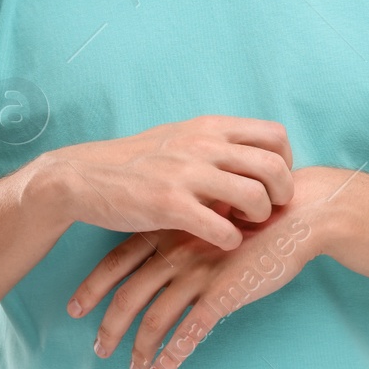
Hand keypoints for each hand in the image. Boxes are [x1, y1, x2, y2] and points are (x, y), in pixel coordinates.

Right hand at [40, 116, 294, 250]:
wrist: (84, 176)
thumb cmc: (135, 162)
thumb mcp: (179, 138)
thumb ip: (216, 145)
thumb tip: (252, 158)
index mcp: (209, 126)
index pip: (275, 134)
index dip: (284, 162)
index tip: (271, 183)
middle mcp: (203, 144)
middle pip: (274, 166)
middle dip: (282, 194)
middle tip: (268, 210)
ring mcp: (186, 174)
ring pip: (255, 197)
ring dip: (259, 218)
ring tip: (244, 225)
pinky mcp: (170, 205)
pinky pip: (224, 229)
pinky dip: (231, 240)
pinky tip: (221, 241)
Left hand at [68, 165, 340, 368]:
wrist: (300, 212)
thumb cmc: (260, 212)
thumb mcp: (212, 212)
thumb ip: (186, 230)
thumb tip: (163, 252)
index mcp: (171, 229)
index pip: (118, 259)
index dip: (94, 285)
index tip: (75, 306)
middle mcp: (178, 251)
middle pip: (128, 294)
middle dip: (109, 326)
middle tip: (98, 349)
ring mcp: (199, 273)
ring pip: (154, 318)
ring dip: (138, 348)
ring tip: (133, 368)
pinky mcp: (223, 294)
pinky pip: (189, 333)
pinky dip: (170, 357)